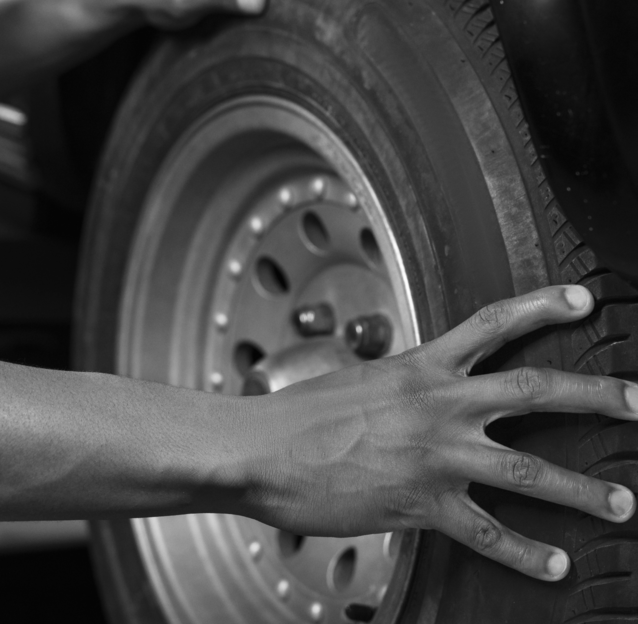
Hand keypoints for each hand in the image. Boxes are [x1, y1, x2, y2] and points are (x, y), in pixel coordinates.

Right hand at [246, 285, 637, 581]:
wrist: (263, 450)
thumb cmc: (303, 414)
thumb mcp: (361, 380)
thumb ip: (405, 384)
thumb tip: (425, 389)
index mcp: (420, 366)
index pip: (492, 324)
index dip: (541, 306)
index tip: (583, 299)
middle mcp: (438, 405)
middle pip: (534, 390)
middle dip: (594, 394)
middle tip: (636, 400)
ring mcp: (435, 455)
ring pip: (527, 470)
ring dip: (582, 490)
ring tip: (622, 503)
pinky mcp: (421, 504)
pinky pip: (487, 534)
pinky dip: (526, 553)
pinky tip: (555, 565)